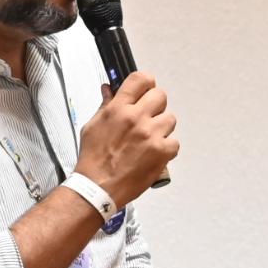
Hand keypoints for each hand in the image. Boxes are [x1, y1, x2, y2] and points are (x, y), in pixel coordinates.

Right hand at [74, 72, 177, 207]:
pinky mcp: (162, 153)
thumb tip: (109, 89)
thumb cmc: (94, 160)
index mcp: (118, 109)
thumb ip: (106, 106)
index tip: (145, 91)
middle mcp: (136, 119)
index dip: (146, 84)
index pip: (141, 80)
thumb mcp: (93, 126)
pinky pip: (175, 142)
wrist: (98, 187)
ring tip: (149, 140)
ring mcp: (151, 135)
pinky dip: (167, 148)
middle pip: (160, 96)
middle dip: (155, 106)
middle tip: (147, 118)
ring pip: (170, 119)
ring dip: (162, 127)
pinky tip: (154, 153)